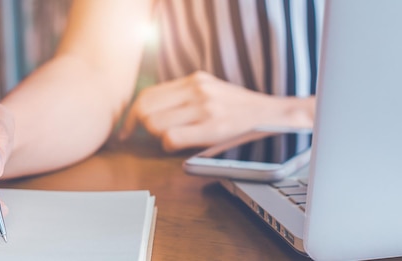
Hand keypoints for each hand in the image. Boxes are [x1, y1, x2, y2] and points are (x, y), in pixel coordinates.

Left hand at [119, 71, 313, 151]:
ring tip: (172, 138)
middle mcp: (197, 89)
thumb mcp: (211, 92)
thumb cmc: (240, 110)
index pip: (148, 94)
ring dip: (157, 136)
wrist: (275, 116)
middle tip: (146, 137)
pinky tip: (179, 146)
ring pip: (154, 124)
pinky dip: (168, 146)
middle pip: (145, 108)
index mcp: (195, 80)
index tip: (127, 128)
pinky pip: (171, 138)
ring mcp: (204, 107)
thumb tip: (150, 113)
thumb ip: (183, 97)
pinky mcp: (212, 126)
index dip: (132, 114)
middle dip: (140, 126)